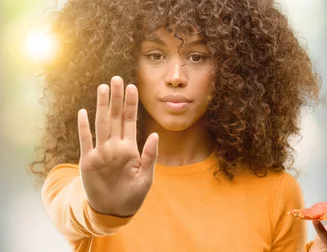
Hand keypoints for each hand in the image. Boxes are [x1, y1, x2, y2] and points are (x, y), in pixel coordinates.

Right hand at [77, 76, 158, 216]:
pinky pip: (85, 141)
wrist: (114, 210)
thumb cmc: (133, 195)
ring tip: (103, 88)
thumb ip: (150, 156)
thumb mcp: (146, 177)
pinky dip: (84, 127)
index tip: (133, 87)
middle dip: (116, 98)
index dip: (131, 104)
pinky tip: (83, 112)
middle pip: (115, 117)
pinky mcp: (88, 161)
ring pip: (101, 124)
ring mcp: (101, 152)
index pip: (130, 120)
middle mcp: (115, 146)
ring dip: (101, 106)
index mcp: (130, 148)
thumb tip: (155, 134)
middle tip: (117, 78)